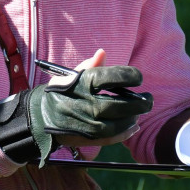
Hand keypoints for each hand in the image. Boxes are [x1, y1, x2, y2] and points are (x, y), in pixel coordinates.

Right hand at [0, 49, 152, 164]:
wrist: (40, 115)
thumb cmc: (60, 91)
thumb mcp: (71, 74)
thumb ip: (89, 65)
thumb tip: (103, 52)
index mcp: (82, 82)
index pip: (112, 77)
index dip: (130, 76)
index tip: (138, 77)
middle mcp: (85, 102)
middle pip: (119, 103)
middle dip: (139, 102)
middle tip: (148, 99)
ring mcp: (86, 122)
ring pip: (118, 123)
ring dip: (133, 118)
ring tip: (140, 113)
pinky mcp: (86, 137)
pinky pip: (110, 137)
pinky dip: (124, 133)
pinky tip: (133, 126)